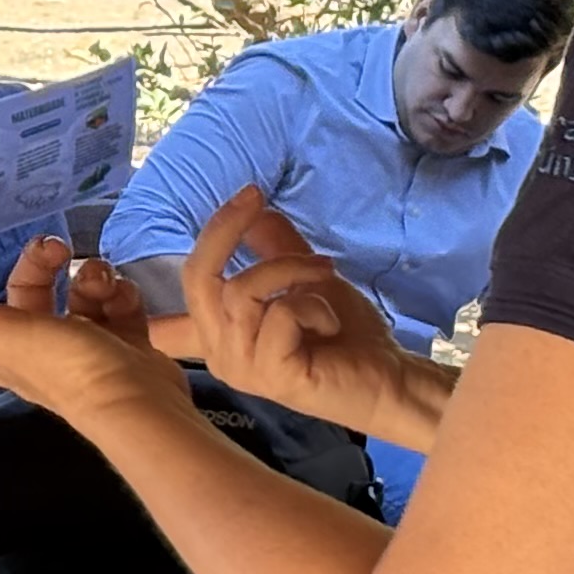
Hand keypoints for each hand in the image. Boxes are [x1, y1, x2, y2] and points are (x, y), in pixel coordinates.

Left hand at [0, 235, 188, 428]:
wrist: (138, 400)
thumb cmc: (64, 369)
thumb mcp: (0, 332)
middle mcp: (34, 354)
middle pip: (23, 298)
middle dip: (37, 266)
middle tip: (55, 247)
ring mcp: (81, 350)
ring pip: (75, 296)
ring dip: (88, 278)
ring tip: (99, 278)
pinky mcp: (120, 345)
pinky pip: (114, 305)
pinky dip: (118, 294)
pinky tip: (121, 294)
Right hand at [180, 189, 434, 440]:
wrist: (388, 379)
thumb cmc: (347, 335)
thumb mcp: (306, 279)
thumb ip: (276, 249)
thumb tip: (257, 212)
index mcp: (221, 331)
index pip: (186, 283)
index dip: (202, 238)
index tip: (247, 194)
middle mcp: (219, 352)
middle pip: (197, 278)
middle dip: (225, 229)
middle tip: (256, 198)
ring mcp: (240, 366)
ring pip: (241, 292)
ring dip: (289, 270)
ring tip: (324, 274)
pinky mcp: (269, 376)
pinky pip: (278, 314)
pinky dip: (311, 306)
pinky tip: (329, 323)